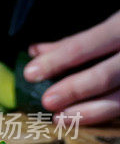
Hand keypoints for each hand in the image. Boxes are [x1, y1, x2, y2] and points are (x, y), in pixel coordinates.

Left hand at [24, 9, 119, 124]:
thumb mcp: (112, 24)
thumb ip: (75, 41)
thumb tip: (35, 52)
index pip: (86, 45)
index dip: (57, 60)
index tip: (31, 73)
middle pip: (106, 75)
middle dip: (74, 90)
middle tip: (47, 101)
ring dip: (89, 111)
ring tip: (61, 118)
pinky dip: (106, 113)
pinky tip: (86, 119)